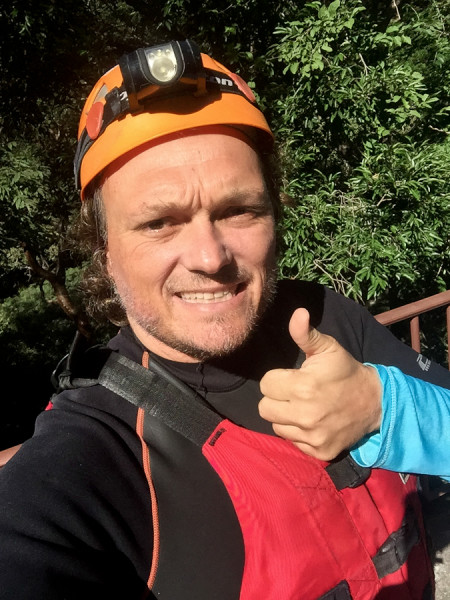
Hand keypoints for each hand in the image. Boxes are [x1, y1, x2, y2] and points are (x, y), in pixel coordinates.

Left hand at [258, 308, 381, 459]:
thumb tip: (298, 313)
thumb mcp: (328, 349)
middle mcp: (305, 414)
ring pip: (276, 426)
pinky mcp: (319, 452)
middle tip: (294, 394)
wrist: (375, 403)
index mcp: (303, 386)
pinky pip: (292, 442)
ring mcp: (313, 436)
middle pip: (264, 408)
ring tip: (304, 407)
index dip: (277, 379)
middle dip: (276, 399)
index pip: (265, 385)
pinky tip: (313, 423)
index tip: (292, 378)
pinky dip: (299, 434)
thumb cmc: (345, 372)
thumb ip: (306, 334)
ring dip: (285, 417)